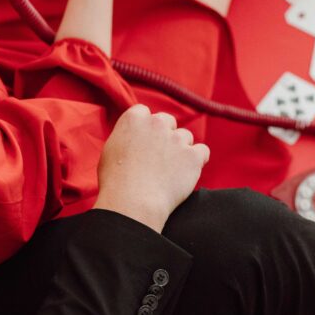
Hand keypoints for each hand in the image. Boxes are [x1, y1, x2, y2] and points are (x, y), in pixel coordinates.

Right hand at [94, 105, 208, 231]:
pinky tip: (188, 171)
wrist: (133, 201)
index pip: (144, 112)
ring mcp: (177, 138)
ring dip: (180, 148)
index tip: (143, 141)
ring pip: (185, 136)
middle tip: (157, 156)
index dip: (145, 127)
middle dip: (164, 134)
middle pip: (167, 121)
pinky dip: (197, 160)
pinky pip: (203, 151)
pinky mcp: (193, 156)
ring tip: (170, 170)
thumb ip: (126, 136)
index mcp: (134, 118)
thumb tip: (133, 138)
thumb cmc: (116, 181)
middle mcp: (157, 123)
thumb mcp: (111, 150)